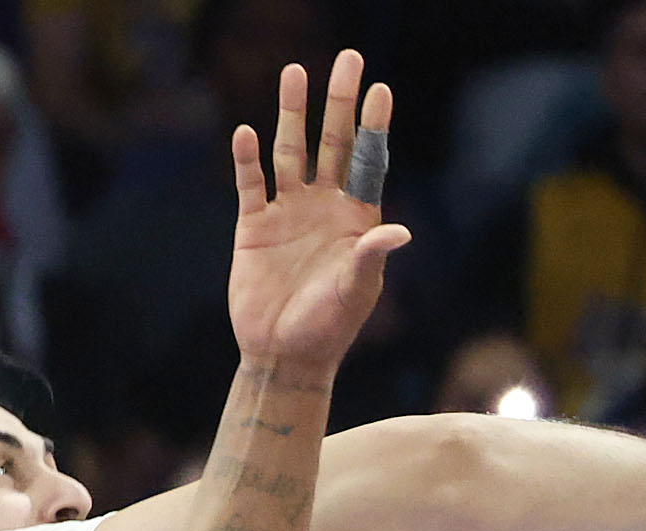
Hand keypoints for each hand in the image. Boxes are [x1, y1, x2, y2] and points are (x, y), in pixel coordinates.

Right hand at [227, 50, 409, 368]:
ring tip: (293, 73)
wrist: (283, 356)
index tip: (381, 89)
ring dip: (292, 114)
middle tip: (347, 60)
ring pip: (291, 152)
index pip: (367, 161)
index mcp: (356, 218)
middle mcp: (323, 207)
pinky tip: (246, 133)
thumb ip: (371, 257)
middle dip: (339, 102)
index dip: (373, 126)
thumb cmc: (328, 328)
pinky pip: (251, 185)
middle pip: (333, 143)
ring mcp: (288, 213)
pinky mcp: (254, 227)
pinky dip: (248, 160)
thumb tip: (399, 230)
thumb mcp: (355, 292)